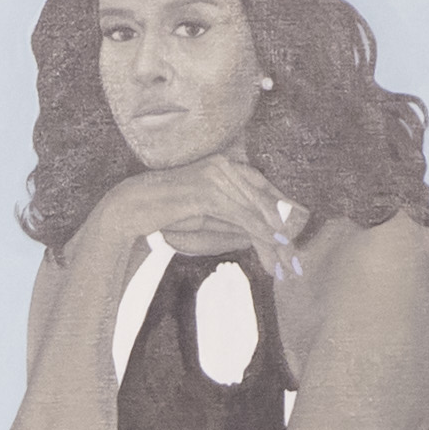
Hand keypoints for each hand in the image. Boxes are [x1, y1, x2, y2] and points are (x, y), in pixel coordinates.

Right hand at [87, 156, 302, 279]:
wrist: (132, 208)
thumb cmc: (166, 215)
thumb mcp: (208, 219)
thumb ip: (234, 223)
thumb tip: (264, 236)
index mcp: (225, 166)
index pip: (263, 188)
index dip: (283, 211)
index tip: (296, 233)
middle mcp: (225, 166)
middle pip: (264, 201)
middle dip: (283, 233)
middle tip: (295, 259)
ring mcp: (217, 176)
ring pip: (257, 211)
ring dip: (275, 241)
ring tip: (286, 263)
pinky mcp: (209, 191)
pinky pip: (243, 216)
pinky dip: (261, 234)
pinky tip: (273, 250)